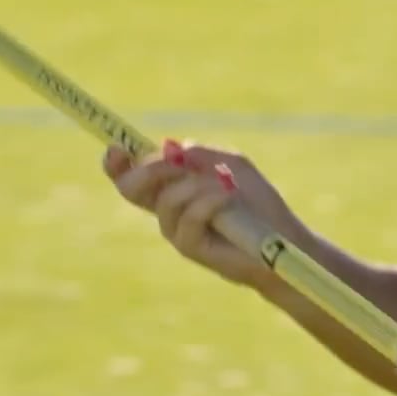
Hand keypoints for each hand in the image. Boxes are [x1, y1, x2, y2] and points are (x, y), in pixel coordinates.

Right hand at [104, 139, 303, 304]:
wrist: (281, 238)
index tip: (116, 148)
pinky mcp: (188, 247)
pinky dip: (209, 200)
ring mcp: (174, 230)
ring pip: (166, 198)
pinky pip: (188, 216)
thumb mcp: (230, 164)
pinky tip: (228, 198)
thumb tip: (172, 150)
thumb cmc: (256, 202)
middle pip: (131, 187)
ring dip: (197, 185)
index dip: (116, 162)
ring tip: (226, 187)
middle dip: (150, 168)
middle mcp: (166, 209)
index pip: (130, 174)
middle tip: (176, 163)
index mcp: (171, 187)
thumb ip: (200, 154)